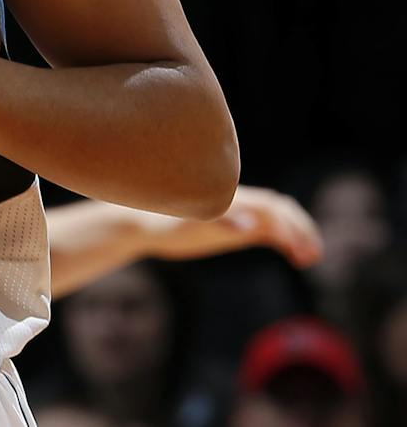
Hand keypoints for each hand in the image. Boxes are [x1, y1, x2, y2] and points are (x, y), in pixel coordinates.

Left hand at [143, 185, 321, 267]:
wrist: (144, 224)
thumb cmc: (165, 223)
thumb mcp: (189, 226)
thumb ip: (222, 223)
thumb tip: (252, 225)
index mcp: (230, 199)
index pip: (270, 205)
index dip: (288, 223)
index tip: (296, 246)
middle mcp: (239, 203)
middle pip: (281, 208)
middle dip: (300, 228)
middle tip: (312, 253)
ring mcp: (239, 213)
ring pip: (279, 218)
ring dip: (298, 234)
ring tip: (309, 257)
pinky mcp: (237, 226)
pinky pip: (269, 229)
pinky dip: (286, 240)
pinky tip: (295, 256)